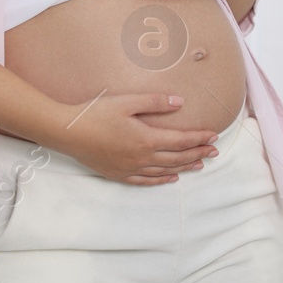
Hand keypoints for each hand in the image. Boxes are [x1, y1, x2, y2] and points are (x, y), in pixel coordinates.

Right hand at [51, 92, 218, 184]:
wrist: (67, 132)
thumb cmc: (96, 113)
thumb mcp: (127, 101)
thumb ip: (155, 102)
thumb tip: (180, 102)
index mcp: (146, 139)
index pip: (181, 140)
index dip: (199, 138)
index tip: (214, 136)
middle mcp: (141, 157)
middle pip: (177, 157)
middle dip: (198, 153)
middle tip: (215, 151)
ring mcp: (130, 168)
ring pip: (165, 170)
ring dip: (185, 167)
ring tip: (200, 165)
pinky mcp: (119, 174)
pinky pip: (146, 180)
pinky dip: (162, 179)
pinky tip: (171, 178)